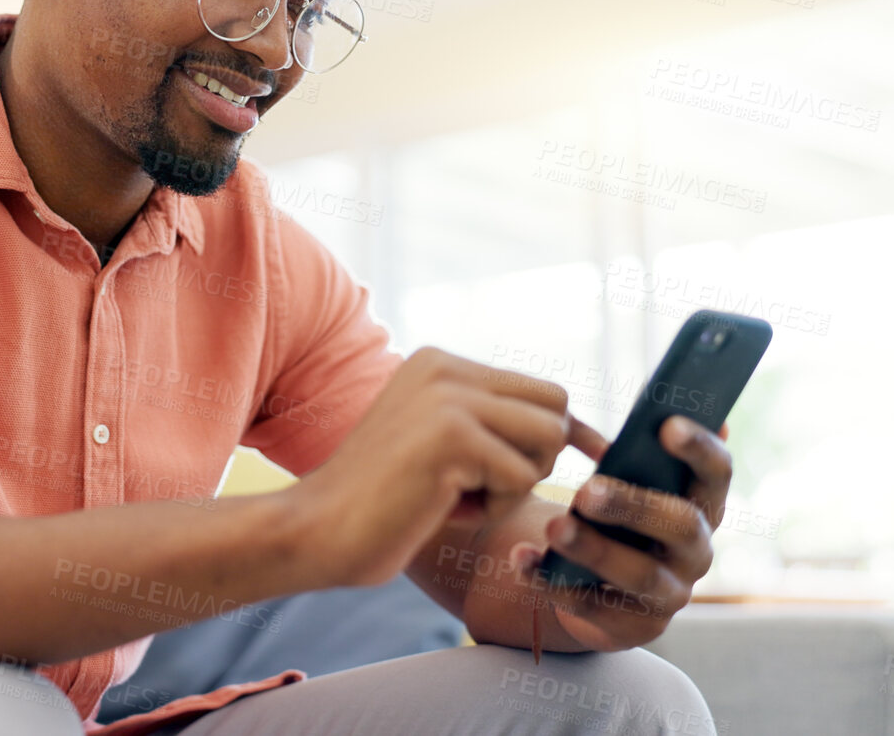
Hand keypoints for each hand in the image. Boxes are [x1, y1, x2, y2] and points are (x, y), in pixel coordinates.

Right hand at [292, 347, 572, 588]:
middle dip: (537, 457)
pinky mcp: (451, 434)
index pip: (540, 390)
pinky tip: (445, 509)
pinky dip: (493, 508)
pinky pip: (520, 476)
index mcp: (440, 364)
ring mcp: (448, 397)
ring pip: (547, 437)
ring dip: (516, 483)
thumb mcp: (438, 445)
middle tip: (486, 488)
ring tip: (460, 498)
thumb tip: (578, 431)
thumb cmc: (381, 504)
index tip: (563, 465)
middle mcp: (445, 368)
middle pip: (555, 405)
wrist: (315, 530)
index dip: (557, 434)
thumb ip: (489, 426)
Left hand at [511, 416, 733, 650]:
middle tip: (587, 490)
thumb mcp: (629, 483)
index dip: (699, 449)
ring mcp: (672, 594)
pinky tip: (522, 558)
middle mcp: (698, 551)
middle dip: (635, 505)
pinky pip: (593, 605)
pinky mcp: (637, 627)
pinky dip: (551, 580)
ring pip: (640, 574)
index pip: (718, 473)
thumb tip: (655, 413)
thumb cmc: (616, 516)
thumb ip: (638, 452)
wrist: (599, 587)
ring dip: (594, 550)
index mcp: (703, 504)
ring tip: (554, 527)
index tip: (666, 425)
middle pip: (682, 525)